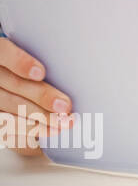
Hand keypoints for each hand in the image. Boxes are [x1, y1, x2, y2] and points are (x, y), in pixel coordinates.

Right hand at [0, 37, 71, 156]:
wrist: (9, 79)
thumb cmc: (29, 67)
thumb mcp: (34, 54)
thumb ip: (46, 56)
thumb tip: (82, 61)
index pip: (3, 52)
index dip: (20, 62)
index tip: (41, 73)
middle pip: (12, 84)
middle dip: (40, 96)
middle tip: (65, 106)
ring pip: (8, 107)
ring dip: (38, 118)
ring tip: (62, 123)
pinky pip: (6, 127)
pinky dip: (29, 131)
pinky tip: (48, 133)